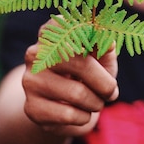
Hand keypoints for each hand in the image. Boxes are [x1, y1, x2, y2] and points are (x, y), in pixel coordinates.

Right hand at [22, 19, 118, 136]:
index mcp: (52, 34)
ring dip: (96, 103)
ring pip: (77, 93)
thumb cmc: (87, 75)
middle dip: (105, 84)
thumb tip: (109, 43)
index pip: (67, 25)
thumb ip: (105, 49)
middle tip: (112, 92)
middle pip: (81, 64)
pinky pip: (69, 114)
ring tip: (96, 102)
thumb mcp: (100, 59)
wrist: (63, 108)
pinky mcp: (31, 108)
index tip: (102, 46)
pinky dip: (84, 117)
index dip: (88, 34)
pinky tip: (80, 113)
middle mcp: (35, 53)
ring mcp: (31, 81)